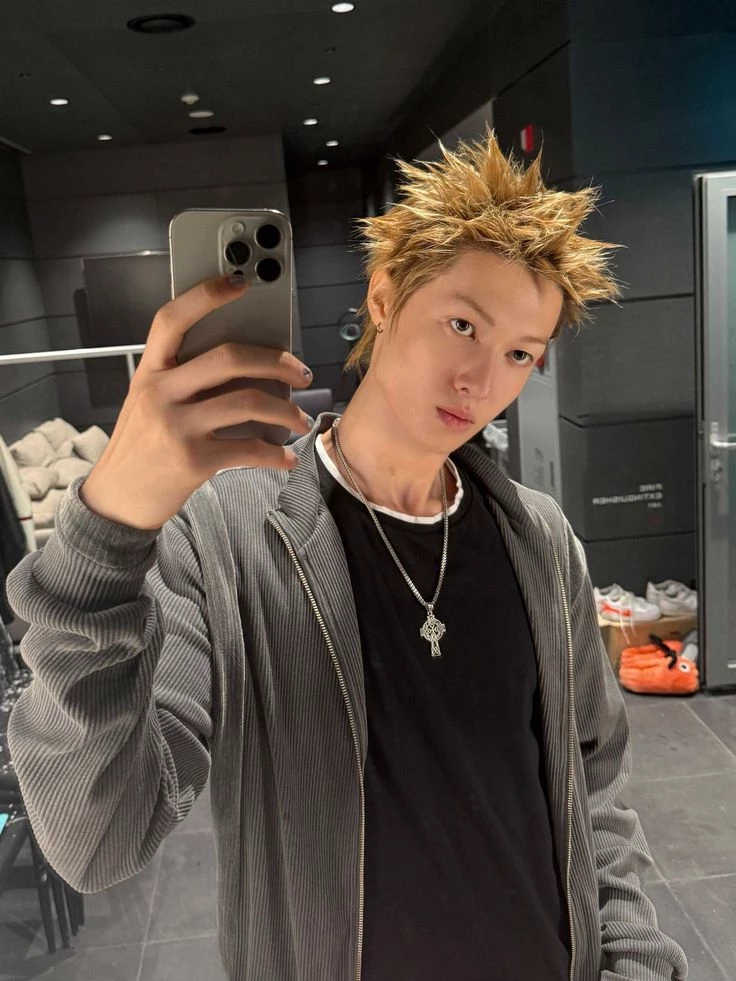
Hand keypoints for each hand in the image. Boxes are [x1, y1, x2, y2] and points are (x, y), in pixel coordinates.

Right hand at [79, 276, 312, 529]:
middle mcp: (160, 392)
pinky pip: (249, 449)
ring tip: (299, 419)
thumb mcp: (149, 404)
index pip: (172, 320)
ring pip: (248, 402)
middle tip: (301, 372)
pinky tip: (286, 458)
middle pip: (228, 358)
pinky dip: (275, 454)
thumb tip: (250, 368)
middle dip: (276, 361)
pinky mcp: (192, 460)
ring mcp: (176, 426)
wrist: (117, 499)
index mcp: (150, 371)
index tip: (240, 282)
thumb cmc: (142, 447)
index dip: (206, 296)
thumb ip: (183, 382)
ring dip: (286, 410)